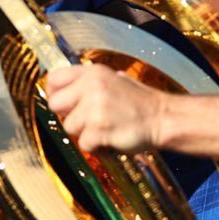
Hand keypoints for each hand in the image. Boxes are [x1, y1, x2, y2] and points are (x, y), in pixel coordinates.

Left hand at [47, 61, 166, 153]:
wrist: (163, 118)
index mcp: (93, 72)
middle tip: (87, 119)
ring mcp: (95, 108)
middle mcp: (91, 86)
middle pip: (55, 104)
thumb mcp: (116, 79)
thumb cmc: (141, 103)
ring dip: (84, 133)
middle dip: (68, 115)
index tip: (64, 103)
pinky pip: (83, 144)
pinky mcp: (99, 129)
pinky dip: (96, 147)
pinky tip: (111, 138)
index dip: (55, 93)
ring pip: (69, 127)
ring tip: (105, 128)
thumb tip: (66, 89)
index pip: (54, 78)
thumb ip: (90, 83)